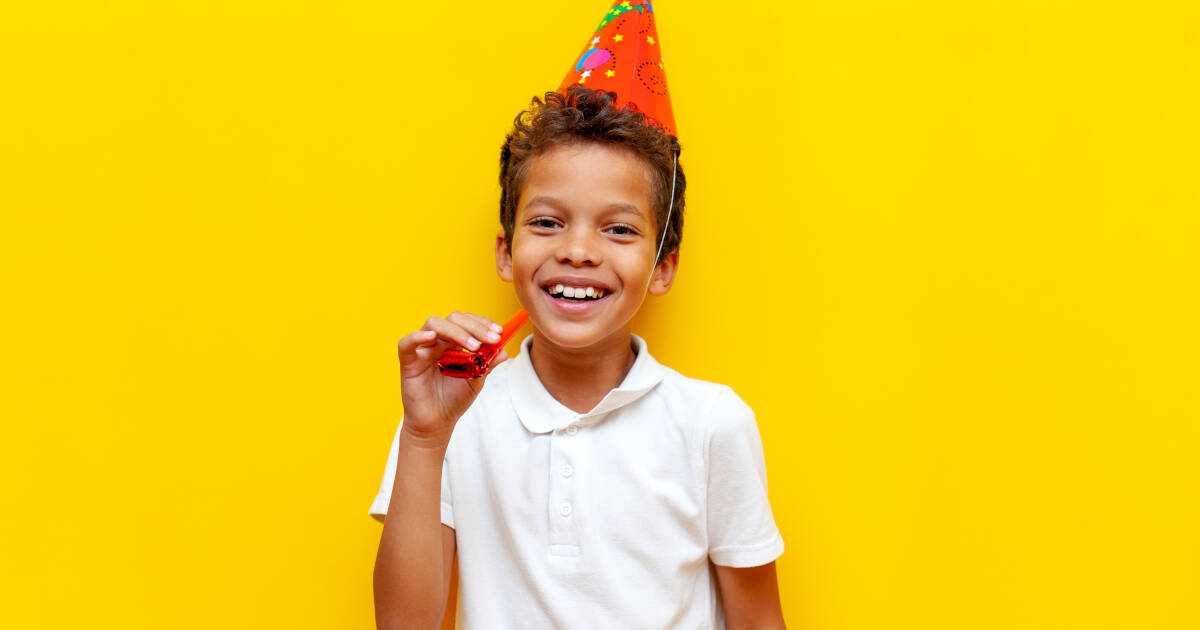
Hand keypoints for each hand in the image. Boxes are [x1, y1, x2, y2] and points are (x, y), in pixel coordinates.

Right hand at [395, 311, 509, 443]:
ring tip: (473, 346)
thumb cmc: (453, 400)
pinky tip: (432, 337)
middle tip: (491, 339)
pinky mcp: (408, 362)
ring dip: (457, 332)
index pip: (466, 321)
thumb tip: (504, 351)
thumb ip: (487, 364)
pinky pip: (406, 343)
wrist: (437, 423)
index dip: (482, 323)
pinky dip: (418, 337)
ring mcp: (422, 350)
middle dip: (475, 326)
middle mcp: (438, 342)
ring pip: (434, 324)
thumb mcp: (477, 380)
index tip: (498, 333)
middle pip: (453, 319)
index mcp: (453, 342)